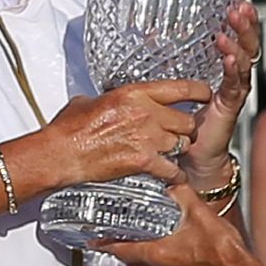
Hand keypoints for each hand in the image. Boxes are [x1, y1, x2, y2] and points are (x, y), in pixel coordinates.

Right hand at [38, 80, 211, 188]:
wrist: (61, 154)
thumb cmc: (69, 129)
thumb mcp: (88, 102)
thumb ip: (107, 99)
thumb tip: (106, 99)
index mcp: (133, 94)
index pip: (179, 88)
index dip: (198, 91)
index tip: (204, 94)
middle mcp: (146, 114)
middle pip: (186, 120)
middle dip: (185, 128)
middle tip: (180, 133)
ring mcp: (147, 138)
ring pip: (182, 144)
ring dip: (178, 150)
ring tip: (172, 154)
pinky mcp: (144, 161)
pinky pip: (172, 169)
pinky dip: (175, 176)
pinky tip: (173, 177)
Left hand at [98, 184, 253, 265]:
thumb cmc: (222, 249)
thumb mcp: (199, 211)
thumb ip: (181, 193)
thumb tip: (171, 179)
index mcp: (157, 252)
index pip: (120, 250)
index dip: (103, 245)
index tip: (92, 241)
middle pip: (128, 264)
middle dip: (119, 253)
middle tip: (113, 240)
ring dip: (137, 262)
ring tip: (139, 246)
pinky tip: (168, 254)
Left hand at [185, 2, 258, 185]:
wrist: (192, 157)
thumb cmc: (185, 123)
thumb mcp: (176, 87)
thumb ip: (170, 66)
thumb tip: (150, 38)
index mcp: (223, 73)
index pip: (236, 42)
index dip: (239, 23)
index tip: (237, 3)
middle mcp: (233, 80)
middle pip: (247, 46)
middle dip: (245, 25)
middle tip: (241, 8)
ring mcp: (234, 93)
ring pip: (245, 61)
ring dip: (239, 41)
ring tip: (233, 24)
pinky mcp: (230, 107)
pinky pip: (235, 85)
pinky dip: (233, 69)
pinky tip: (231, 57)